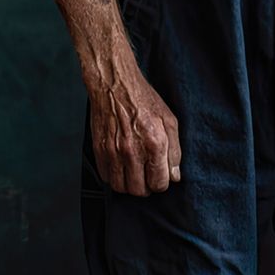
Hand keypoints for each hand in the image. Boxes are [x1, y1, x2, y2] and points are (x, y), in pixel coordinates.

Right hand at [89, 69, 181, 195]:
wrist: (114, 84)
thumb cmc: (143, 99)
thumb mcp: (169, 120)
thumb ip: (174, 151)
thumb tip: (175, 175)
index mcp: (154, 144)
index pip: (159, 183)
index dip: (162, 183)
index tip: (161, 176)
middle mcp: (133, 151)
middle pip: (139, 190)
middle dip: (146, 187)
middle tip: (147, 177)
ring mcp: (114, 152)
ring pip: (121, 187)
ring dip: (129, 185)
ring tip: (134, 174)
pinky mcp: (99, 149)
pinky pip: (105, 176)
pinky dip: (113, 177)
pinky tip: (121, 166)